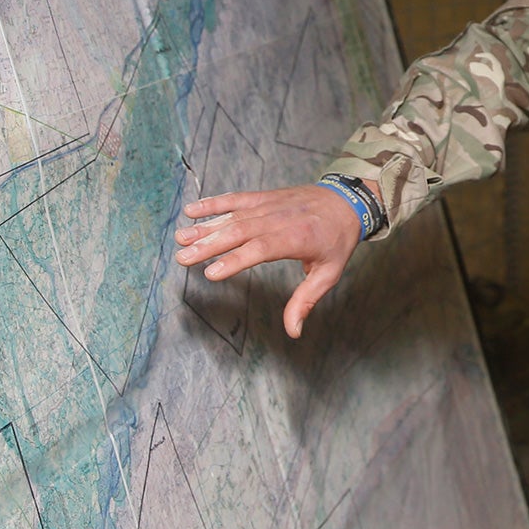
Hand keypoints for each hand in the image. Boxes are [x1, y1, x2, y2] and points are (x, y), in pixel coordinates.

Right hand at [174, 184, 364, 338]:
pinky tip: (192, 211)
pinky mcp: (265, 196)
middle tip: (183, 258)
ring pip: (234, 216)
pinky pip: (237, 199)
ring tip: (181, 238)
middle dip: (209, 245)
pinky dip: (213, 203)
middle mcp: (280, 219)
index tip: (211, 272)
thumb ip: (306, 300)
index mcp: (297, 238)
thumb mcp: (329, 273)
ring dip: (206, 226)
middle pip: (240, 232)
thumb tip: (293, 331)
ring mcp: (270, 205)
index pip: (261, 249)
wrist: (348, 201)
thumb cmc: (337, 240)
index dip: (235, 260)